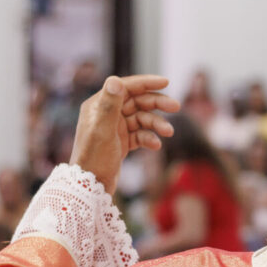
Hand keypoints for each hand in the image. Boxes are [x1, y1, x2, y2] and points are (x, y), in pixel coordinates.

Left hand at [69, 75, 180, 193]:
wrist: (90, 187)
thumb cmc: (93, 158)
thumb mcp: (102, 130)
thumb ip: (109, 105)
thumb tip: (116, 79)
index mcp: (98, 105)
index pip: (125, 87)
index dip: (146, 83)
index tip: (166, 83)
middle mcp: (106, 113)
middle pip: (137, 101)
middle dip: (157, 103)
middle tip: (176, 107)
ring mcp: (115, 128)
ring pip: (141, 119)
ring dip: (156, 124)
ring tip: (169, 132)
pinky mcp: (121, 142)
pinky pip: (140, 135)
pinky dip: (149, 138)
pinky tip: (156, 145)